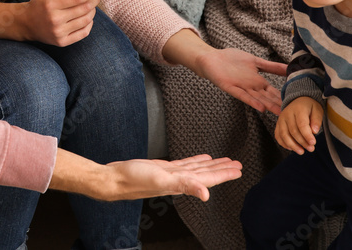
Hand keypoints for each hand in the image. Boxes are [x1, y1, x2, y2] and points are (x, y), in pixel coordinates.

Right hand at [16, 0, 106, 45]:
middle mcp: (55, 19)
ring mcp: (59, 32)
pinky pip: (83, 33)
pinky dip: (89, 24)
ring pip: (86, 20)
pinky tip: (87, 18)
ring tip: (91, 6)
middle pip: (84, 9)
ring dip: (93, 12)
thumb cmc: (38, 3)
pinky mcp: (62, 42)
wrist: (26, 24)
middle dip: (95, 1)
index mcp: (51, 5)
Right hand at [50, 148, 241, 201]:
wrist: (114, 178)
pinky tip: (201, 158)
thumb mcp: (161, 180)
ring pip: (197, 169)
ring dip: (211, 165)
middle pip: (206, 174)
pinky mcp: (162, 167)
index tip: (237, 170)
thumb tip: (206, 194)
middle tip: (237, 165)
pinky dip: (195, 161)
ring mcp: (171, 174)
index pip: (208, 179)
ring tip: (224, 161)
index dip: (224, 175)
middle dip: (222, 170)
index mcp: (181, 183)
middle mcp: (179, 180)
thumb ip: (185, 186)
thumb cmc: (133, 180)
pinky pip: (184, 164)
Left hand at [162, 29, 287, 114]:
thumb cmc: (232, 59)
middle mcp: (252, 87)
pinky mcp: (231, 87)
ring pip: (258, 99)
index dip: (284, 98)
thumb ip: (272, 66)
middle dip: (279, 106)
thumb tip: (290, 67)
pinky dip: (252, 102)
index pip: (274, 92)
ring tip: (280, 115)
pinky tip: (260, 108)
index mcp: (258, 81)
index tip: (297, 106)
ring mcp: (242, 88)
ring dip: (268, 107)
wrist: (212, 58)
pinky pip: (242, 96)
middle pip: (268, 98)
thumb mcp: (256, 61)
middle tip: (292, 116)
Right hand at [274, 97, 322, 154]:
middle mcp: (287, 114)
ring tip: (301, 152)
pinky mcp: (278, 124)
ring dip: (292, 145)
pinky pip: (278, 136)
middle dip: (302, 142)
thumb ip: (317, 120)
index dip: (307, 135)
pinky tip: (292, 148)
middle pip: (293, 131)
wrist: (298, 100)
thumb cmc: (309, 107)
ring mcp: (281, 119)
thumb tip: (314, 131)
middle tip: (311, 149)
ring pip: (284, 135)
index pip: (301, 124)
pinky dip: (284, 143)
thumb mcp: (317, 109)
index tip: (313, 143)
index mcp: (298, 109)